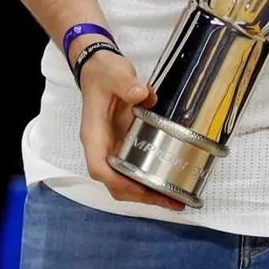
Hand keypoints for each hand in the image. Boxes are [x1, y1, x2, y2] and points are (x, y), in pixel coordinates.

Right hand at [76, 46, 183, 211]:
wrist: (100, 68)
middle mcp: (101, 147)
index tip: (140, 187)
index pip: (99, 168)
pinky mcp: (124, 146)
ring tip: (174, 200)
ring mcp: (113, 148)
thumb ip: (126, 83)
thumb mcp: (114, 74)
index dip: (118, 182)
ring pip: (124, 181)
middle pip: (114, 183)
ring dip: (146, 194)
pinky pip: (133, 170)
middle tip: (169, 200)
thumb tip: (141, 94)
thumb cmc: (104, 74)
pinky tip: (168, 185)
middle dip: (140, 195)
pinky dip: (149, 181)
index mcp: (94, 135)